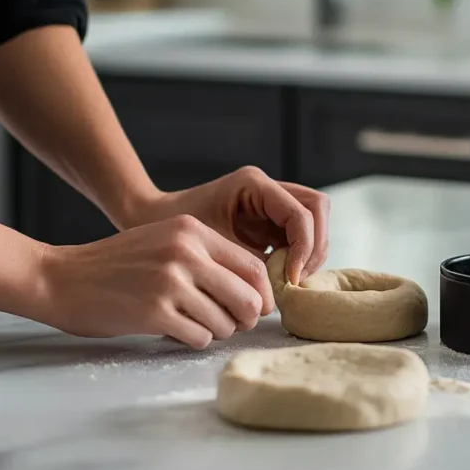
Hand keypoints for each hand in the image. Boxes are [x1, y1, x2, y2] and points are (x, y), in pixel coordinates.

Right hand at [36, 215, 274, 348]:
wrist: (61, 278)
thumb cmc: (117, 264)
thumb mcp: (166, 241)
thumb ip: (207, 257)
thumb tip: (257, 291)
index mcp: (192, 232)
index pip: (253, 266)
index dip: (262, 293)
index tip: (258, 307)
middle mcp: (186, 253)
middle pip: (248, 298)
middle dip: (246, 318)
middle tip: (234, 323)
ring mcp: (171, 284)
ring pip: (226, 322)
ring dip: (217, 331)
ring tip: (194, 323)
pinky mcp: (155, 313)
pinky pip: (200, 337)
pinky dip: (194, 340)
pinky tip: (176, 331)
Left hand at [136, 167, 329, 285]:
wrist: (151, 221)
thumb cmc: (173, 232)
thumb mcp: (211, 247)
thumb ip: (249, 262)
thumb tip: (284, 285)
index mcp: (253, 184)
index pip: (301, 212)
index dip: (305, 247)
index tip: (291, 278)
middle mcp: (268, 187)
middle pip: (318, 210)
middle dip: (315, 247)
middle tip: (297, 280)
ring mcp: (271, 201)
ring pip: (314, 221)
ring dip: (310, 252)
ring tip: (289, 282)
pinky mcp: (270, 219)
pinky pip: (299, 234)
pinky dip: (298, 256)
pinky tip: (282, 278)